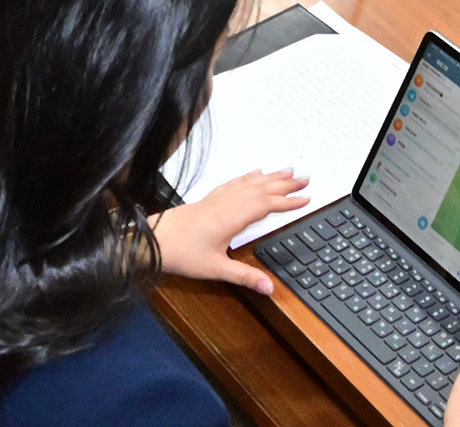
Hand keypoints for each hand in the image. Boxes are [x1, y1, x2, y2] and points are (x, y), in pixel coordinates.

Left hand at [152, 169, 307, 293]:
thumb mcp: (215, 269)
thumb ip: (244, 277)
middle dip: (284, 184)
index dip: (287, 202)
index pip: (265, 205)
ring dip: (270, 177)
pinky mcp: (208, 199)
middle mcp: (226, 204)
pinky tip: (255, 173)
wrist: (153, 240)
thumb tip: (270, 287)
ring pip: (248, 183)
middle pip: (261, 189)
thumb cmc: (182, 254)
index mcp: (231, 218)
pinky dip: (248, 176)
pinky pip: (233, 182)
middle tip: (306, 178)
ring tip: (288, 171)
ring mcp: (217, 199)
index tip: (306, 198)